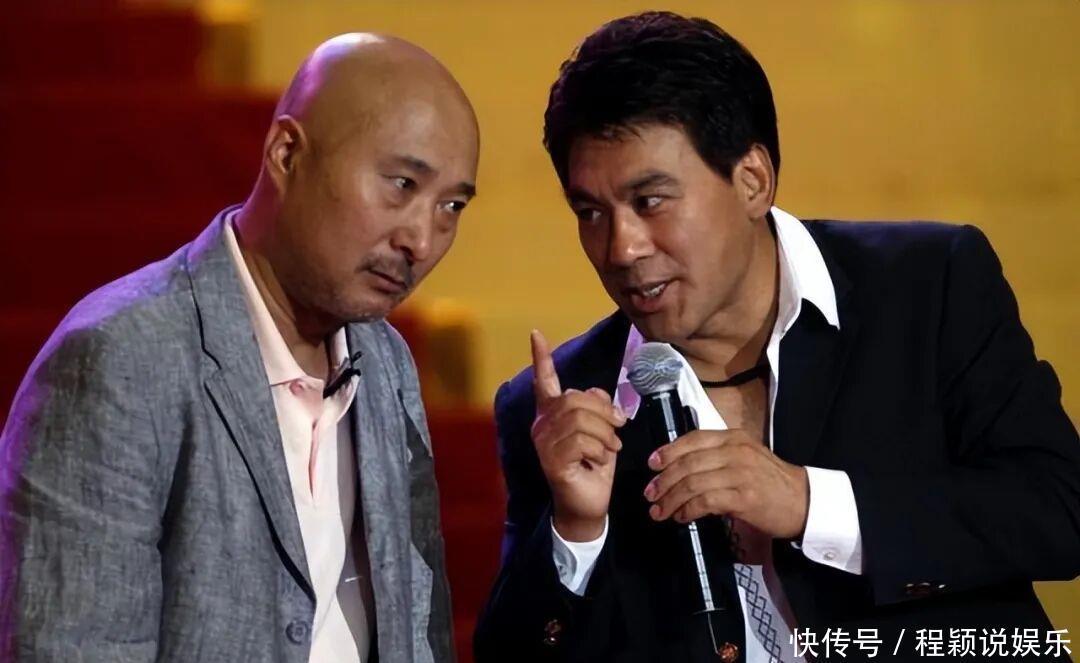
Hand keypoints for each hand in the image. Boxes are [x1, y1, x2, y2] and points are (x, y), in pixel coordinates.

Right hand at [530, 330, 625, 541]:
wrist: (589, 504)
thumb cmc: (594, 466)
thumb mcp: (602, 432)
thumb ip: (599, 408)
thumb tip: (599, 392)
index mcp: (552, 414)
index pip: (545, 381)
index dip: (541, 357)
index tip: (536, 334)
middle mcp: (542, 425)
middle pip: (574, 399)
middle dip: (604, 411)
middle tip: (620, 426)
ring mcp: (544, 443)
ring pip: (579, 420)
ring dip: (605, 433)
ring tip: (611, 448)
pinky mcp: (552, 461)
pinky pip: (581, 442)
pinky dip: (599, 449)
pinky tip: (601, 459)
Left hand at [643, 429, 808, 538]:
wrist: (803, 501)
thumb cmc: (770, 482)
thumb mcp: (744, 457)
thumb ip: (716, 456)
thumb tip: (679, 467)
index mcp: (733, 438)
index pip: (692, 439)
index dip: (668, 451)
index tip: (652, 464)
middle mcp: (735, 451)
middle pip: (687, 463)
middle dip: (664, 480)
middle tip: (651, 495)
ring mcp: (740, 473)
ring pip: (692, 483)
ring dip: (671, 499)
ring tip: (660, 511)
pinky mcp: (744, 497)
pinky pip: (705, 501)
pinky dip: (688, 510)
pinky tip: (682, 517)